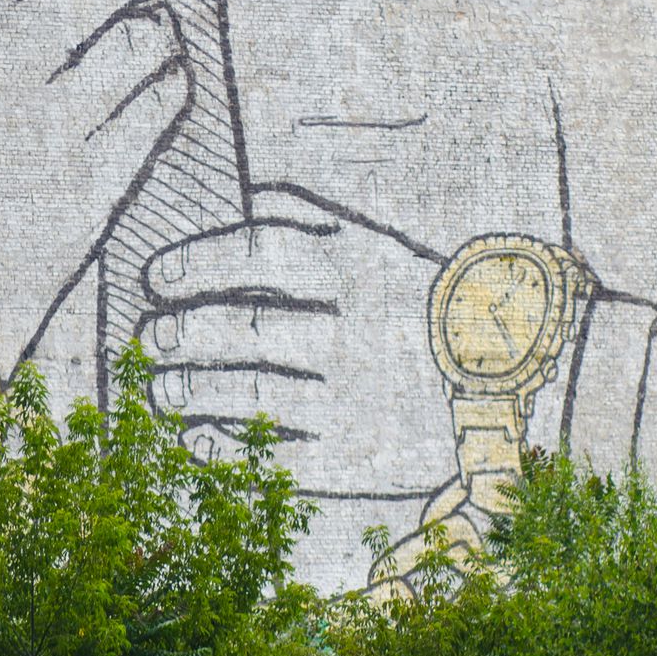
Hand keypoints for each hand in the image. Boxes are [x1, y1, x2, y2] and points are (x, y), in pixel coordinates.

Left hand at [136, 192, 452, 496]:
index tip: (157, 277)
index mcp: (359, 269)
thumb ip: (315, 220)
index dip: (194, 263)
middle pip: (242, 329)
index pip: (257, 254)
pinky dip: (223, 448)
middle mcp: (353, 332)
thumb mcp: (382, 248)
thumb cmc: (425, 306)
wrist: (504, 384)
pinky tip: (194, 437)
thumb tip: (245, 195)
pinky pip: (274, 457)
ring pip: (248, 394)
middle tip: (152, 336)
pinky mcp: (356, 460)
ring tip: (159, 387)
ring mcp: (354, 400)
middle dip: (181, 333)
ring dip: (187, 391)